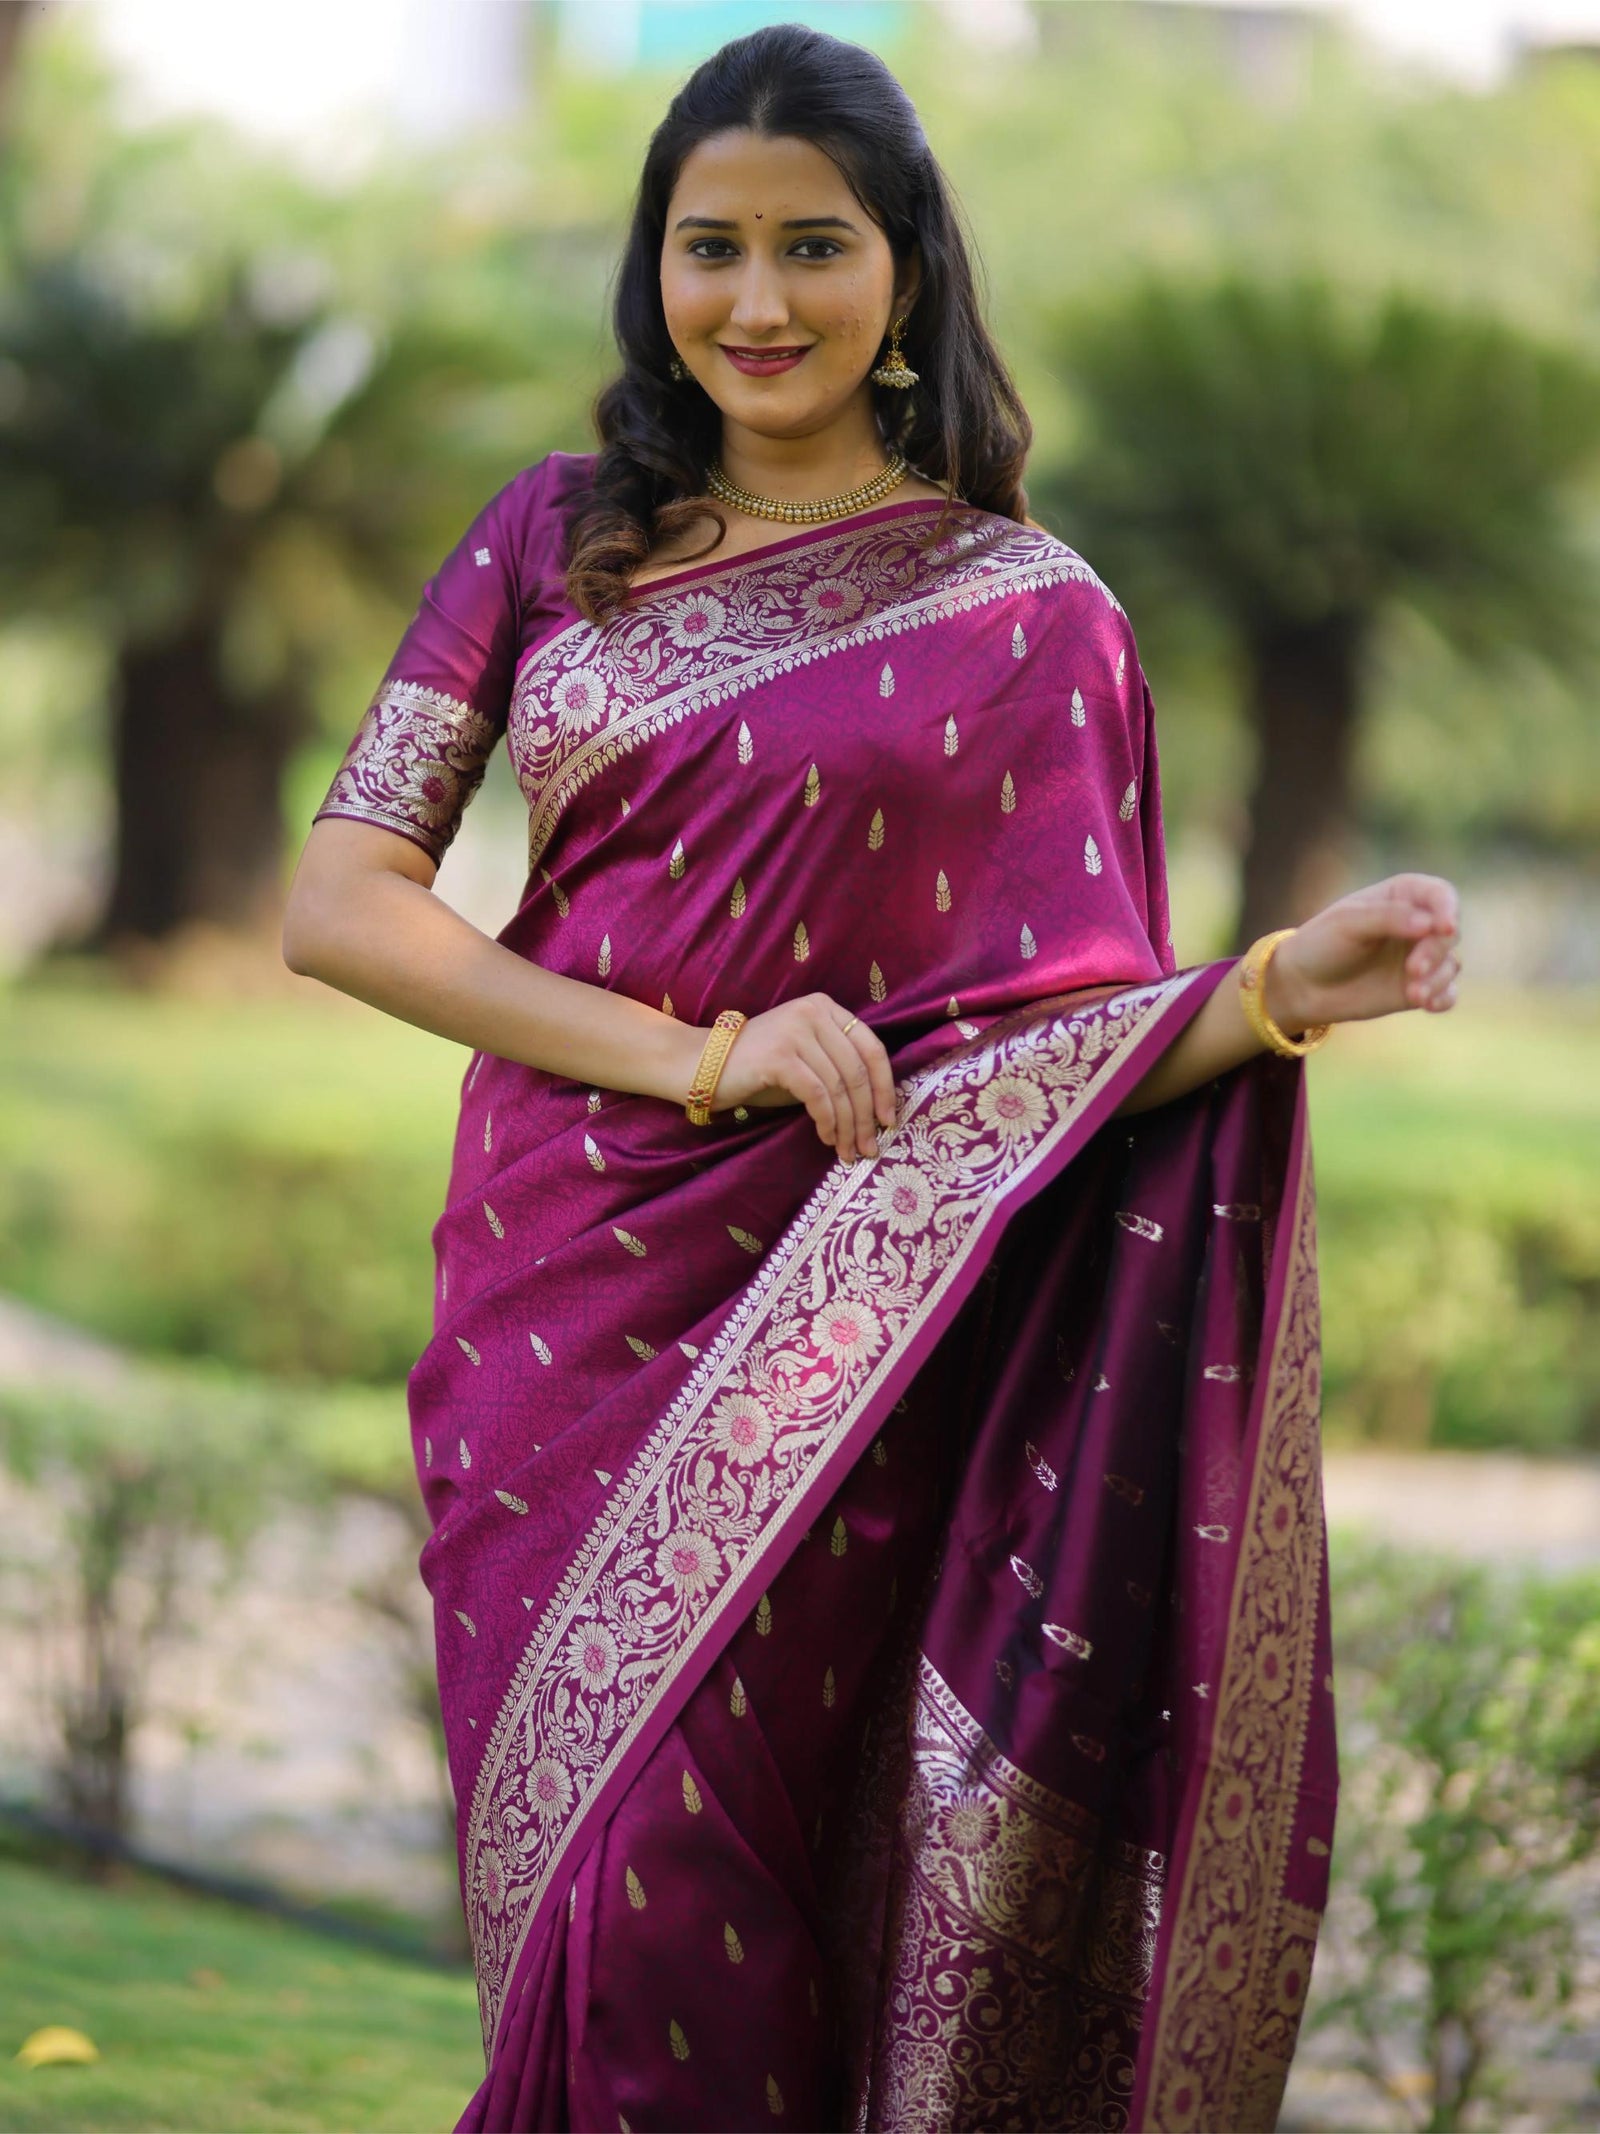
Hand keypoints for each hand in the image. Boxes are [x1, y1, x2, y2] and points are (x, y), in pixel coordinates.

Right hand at [707, 993, 896, 1162]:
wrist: (700, 1064)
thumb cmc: (757, 1069)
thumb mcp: (806, 1060)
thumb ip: (837, 1070)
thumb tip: (876, 1109)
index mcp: (826, 1008)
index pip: (872, 1049)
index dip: (885, 1088)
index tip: (889, 1121)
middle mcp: (814, 1012)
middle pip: (858, 1072)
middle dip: (867, 1116)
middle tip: (869, 1147)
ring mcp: (796, 1031)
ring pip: (839, 1087)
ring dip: (847, 1126)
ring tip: (846, 1151)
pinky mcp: (780, 1055)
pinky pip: (817, 1095)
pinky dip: (826, 1121)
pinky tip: (825, 1138)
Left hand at [1267, 873, 1460, 1031]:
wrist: (1302, 986)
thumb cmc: (1321, 944)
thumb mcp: (1347, 923)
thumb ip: (1388, 917)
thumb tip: (1431, 924)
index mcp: (1403, 895)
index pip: (1440, 894)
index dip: (1448, 909)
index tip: (1444, 927)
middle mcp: (1419, 924)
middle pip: (1448, 933)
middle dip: (1435, 951)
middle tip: (1413, 970)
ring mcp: (1421, 956)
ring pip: (1450, 963)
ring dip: (1438, 979)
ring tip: (1414, 995)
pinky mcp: (1419, 987)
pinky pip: (1446, 993)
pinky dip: (1443, 998)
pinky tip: (1427, 1005)